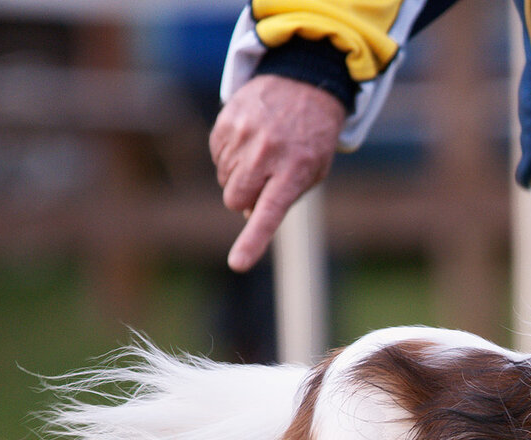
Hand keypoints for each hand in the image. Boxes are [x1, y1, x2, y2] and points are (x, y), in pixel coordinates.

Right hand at [210, 75, 345, 271]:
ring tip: (263, 154)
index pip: (269, 213)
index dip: (253, 240)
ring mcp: (243, 136)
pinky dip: (231, 156)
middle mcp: (267, 154)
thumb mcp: (313, 171)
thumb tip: (247, 214)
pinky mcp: (226, 122)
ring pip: (225, 180)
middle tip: (265, 181)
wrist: (304, 84)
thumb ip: (284, 197)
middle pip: (235, 200)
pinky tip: (250, 141)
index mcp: (294, 170)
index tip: (238, 264)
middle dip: (245, 199)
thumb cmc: (311, 139)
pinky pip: (217, 157)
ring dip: (240, 176)